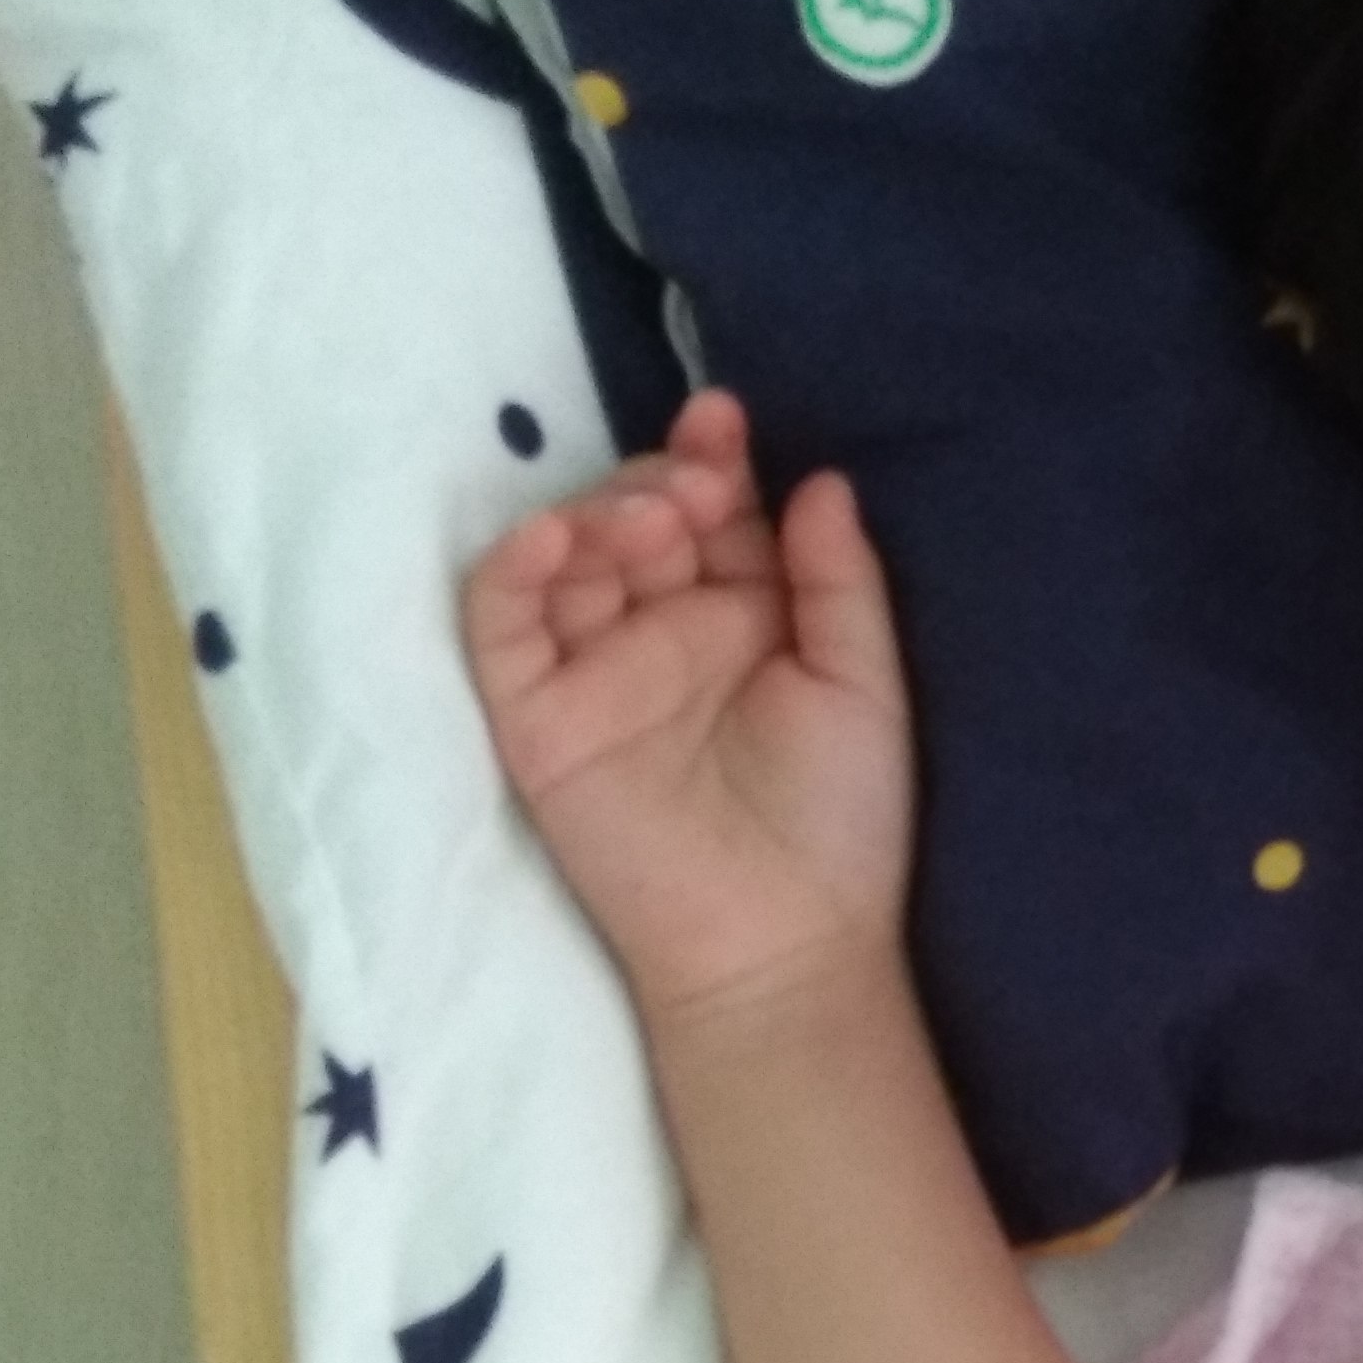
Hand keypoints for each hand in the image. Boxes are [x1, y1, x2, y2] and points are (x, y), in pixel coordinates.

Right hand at [462, 387, 915, 1028]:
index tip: (725, 419)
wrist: (786, 943)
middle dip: (660, 480)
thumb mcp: (862, 683)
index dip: (713, 460)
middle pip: (635, 521)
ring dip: (597, 514)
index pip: (712, 515)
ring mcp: (593, 673)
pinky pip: (501, 626)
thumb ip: (837, 581)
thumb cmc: (840, 821)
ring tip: (653, 516)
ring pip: (567, 558)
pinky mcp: (536, 718)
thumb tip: (820, 480)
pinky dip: (514, 571)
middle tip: (696, 479)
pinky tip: (556, 537)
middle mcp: (662, 635)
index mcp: (742, 619)